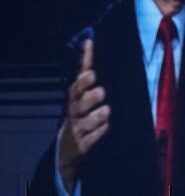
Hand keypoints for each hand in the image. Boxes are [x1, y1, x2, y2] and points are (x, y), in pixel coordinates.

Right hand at [57, 38, 110, 190]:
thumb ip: (88, 76)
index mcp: (75, 97)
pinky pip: (91, 138)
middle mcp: (74, 111)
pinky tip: (105, 127)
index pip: (78, 77)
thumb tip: (91, 45)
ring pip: (85, 120)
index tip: (90, 47)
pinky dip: (98, 133)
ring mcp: (77, 128)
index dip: (84, 60)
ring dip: (96, 115)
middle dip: (86, 93)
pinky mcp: (82, 144)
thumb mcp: (84, 98)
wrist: (68, 150)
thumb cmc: (81, 118)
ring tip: (106, 110)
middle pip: (78, 100)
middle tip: (99, 89)